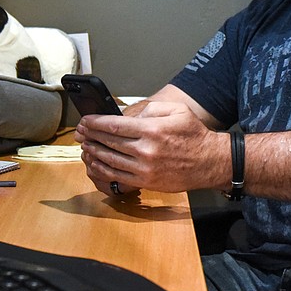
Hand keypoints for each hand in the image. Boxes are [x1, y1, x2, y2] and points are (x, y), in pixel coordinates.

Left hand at [74, 102, 228, 194]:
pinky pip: (117, 176)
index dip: (95, 123)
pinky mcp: (146, 182)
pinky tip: (96, 163)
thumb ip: (150, 109)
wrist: (209, 162)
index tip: (85, 120)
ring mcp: (145, 168)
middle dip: (90, 135)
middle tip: (80, 131)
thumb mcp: (176, 110)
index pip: (114, 125)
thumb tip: (127, 115)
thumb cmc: (193, 135)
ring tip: (85, 145)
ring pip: (109, 160)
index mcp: (151, 130)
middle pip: (108, 142)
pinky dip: (103, 169)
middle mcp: (146, 150)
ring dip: (94, 152)